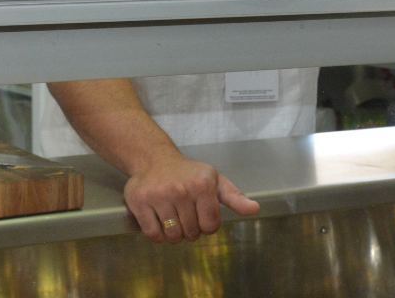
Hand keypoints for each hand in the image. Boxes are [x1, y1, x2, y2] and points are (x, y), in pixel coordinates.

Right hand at [123, 153, 259, 243]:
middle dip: (190, 230)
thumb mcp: (215, 180)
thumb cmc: (188, 173)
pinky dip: (157, 236)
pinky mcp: (140, 201)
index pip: (211, 227)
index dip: (207, 226)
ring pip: (172, 236)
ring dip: (174, 235)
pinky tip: (159, 222)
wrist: (154, 158)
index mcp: (202, 185)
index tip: (201, 215)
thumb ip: (235, 197)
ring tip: (173, 219)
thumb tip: (255, 209)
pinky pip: (152, 234)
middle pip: (191, 233)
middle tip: (185, 215)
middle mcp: (181, 189)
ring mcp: (159, 195)